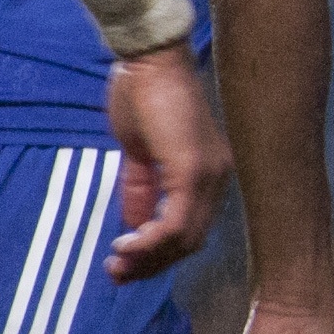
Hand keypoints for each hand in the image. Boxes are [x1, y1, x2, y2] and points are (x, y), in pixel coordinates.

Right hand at [104, 47, 227, 280]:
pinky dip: (151, 241)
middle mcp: (217, 177)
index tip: (124, 263)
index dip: (158, 253)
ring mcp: (210, 174)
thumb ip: (141, 190)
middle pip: (191, 240)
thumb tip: (134, 226)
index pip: (191, 228)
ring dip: (149, 257)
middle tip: (117, 273)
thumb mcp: (139, 154)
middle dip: (151, 263)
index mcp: (208, 173)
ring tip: (116, 263)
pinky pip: (177, 222)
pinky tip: (126, 245)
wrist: (148, 60)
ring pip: (186, 237)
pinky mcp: (193, 170)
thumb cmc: (142, 97)